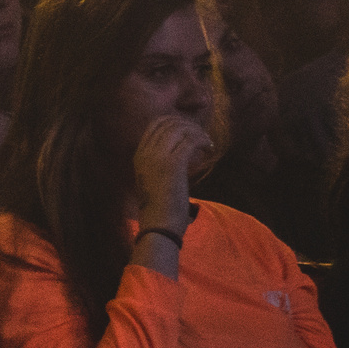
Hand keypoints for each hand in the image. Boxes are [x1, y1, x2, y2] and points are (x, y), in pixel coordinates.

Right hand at [131, 115, 207, 235]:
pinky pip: (191, 141)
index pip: (155, 124)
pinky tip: (209, 148)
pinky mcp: (173, 164)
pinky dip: (203, 141)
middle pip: (169, 123)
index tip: (188, 130)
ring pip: (181, 129)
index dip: (174, 122)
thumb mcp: (152, 179)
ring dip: (198, 133)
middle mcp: (146, 152)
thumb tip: (179, 149)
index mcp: (139, 154)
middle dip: (188, 125)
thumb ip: (159, 162)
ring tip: (207, 142)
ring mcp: (158, 157)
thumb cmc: (159, 208)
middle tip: (201, 135)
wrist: (159, 226)